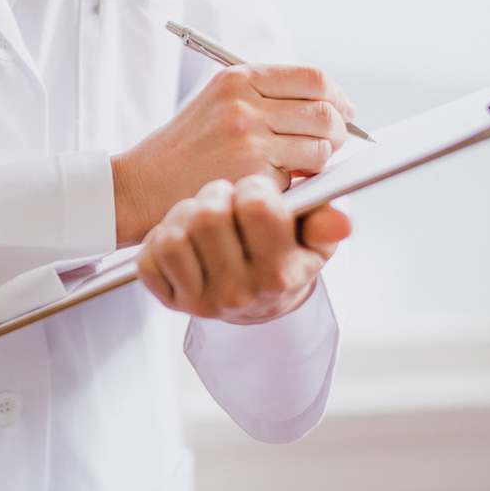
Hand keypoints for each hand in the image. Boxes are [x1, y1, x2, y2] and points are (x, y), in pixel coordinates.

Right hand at [112, 64, 354, 245]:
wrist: (139, 186)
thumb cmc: (182, 150)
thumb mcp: (215, 103)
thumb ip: (265, 97)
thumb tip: (330, 107)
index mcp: (237, 78)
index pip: (314, 79)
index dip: (338, 98)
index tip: (344, 113)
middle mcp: (244, 104)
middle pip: (325, 113)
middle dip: (337, 134)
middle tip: (327, 148)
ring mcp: (249, 140)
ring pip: (320, 149)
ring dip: (318, 163)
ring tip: (296, 170)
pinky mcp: (252, 176)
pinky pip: (300, 179)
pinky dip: (296, 186)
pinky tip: (273, 187)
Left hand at [136, 175, 350, 323]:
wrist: (253, 303)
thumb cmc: (283, 256)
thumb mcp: (312, 242)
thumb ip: (325, 225)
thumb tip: (340, 221)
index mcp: (279, 274)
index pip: (256, 206)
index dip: (254, 187)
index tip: (257, 192)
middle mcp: (239, 293)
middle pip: (208, 215)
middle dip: (216, 195)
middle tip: (225, 200)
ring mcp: (201, 301)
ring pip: (174, 234)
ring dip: (185, 214)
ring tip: (203, 217)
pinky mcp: (169, 300)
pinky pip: (149, 256)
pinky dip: (159, 238)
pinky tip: (183, 240)